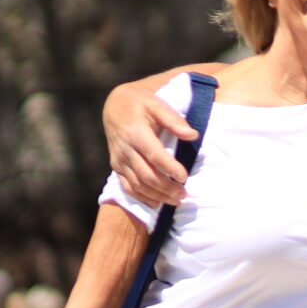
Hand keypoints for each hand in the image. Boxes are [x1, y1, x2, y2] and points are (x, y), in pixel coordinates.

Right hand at [103, 78, 199, 207]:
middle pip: (146, 175)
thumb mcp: (156, 104)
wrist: (114, 105)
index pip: (154, 155)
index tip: (184, 177)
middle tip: (184, 194)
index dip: (169, 168)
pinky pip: (127, 187)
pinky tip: (156, 204)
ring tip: (175, 201)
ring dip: (156, 196)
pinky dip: (141, 197)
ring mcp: (119, 160)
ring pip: (137, 184)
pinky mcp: (116, 166)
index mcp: (135, 133)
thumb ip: (173, 120)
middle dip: (166, 188)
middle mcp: (125, 149)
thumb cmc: (139, 103)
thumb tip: (192, 135)